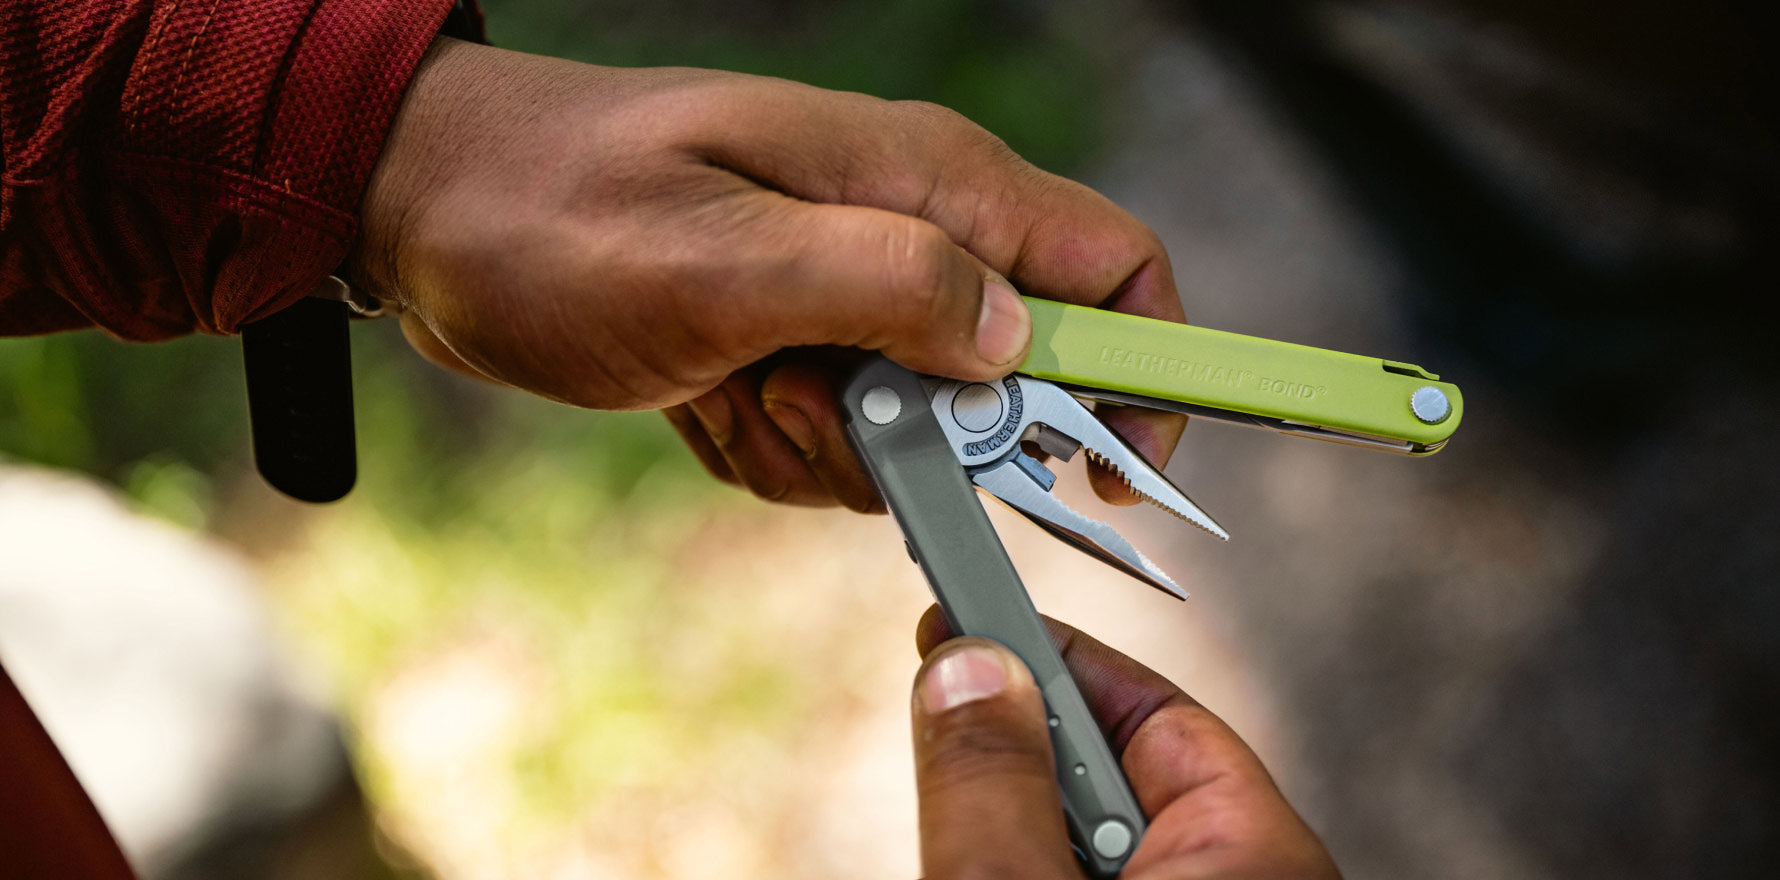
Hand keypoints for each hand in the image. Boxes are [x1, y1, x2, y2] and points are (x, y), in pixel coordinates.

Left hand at [348, 38, 1186, 509]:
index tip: (1102, 469)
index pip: (1113, 263)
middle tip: (808, 405)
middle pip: (1011, 376)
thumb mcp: (723, 261)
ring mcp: (846, 288)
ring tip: (729, 387)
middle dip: (926, 438)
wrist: (428, 213)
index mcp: (923, 182)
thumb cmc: (557, 214)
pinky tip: (702, 397)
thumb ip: (889, 287)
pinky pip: (834, 438)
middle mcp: (904, 230)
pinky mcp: (795, 338)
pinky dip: (772, 446)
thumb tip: (1015, 338)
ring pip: (917, 428)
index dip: (1144, 370)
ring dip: (828, 448)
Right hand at [911, 607, 1340, 878]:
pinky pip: (1096, 878)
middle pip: (1118, 780)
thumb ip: (994, 787)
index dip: (1054, 661)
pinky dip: (1034, 867)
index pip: (1158, 712)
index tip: (969, 626)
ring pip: (1097, 847)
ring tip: (972, 858)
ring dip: (1020, 835)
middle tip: (947, 748)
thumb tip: (966, 673)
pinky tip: (987, 872)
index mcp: (1257, 857)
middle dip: (1027, 761)